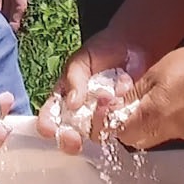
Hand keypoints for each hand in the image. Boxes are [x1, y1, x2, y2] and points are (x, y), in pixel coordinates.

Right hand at [37, 29, 144, 153]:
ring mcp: (104, 118)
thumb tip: (72, 102)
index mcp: (66, 96)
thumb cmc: (105, 50)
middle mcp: (83, 112)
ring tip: (103, 107)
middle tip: (72, 138)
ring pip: (95, 133)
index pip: (51, 116)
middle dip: (68, 138)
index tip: (49, 129)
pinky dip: (118, 121)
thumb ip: (74, 77)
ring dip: (97, 124)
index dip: (47, 124)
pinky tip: (118, 106)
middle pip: (70, 133)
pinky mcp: (124, 121)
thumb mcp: (83, 59)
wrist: (136, 44)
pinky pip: (119, 128)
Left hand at [110, 40, 183, 149]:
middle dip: (128, 128)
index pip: (124, 134)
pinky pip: (170, 133)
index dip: (114, 125)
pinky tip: (167, 106)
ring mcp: (183, 133)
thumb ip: (134, 94)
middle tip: (127, 109)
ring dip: (145, 127)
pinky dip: (162, 125)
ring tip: (147, 105)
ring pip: (154, 139)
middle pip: (138, 140)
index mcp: (154, 114)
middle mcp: (168, 130)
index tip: (112, 113)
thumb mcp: (153, 73)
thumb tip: (118, 106)